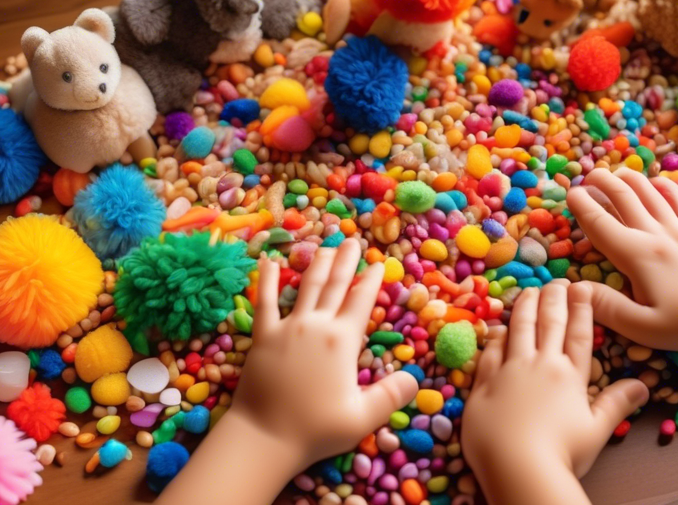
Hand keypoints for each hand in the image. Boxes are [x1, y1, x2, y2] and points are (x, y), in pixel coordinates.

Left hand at [232, 238, 418, 462]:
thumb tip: (415, 378)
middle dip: (346, 261)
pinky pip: (264, 302)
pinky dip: (267, 281)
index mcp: (342, 341)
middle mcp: (316, 325)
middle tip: (353, 241)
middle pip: (334, 285)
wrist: (264, 436)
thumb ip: (391, 395)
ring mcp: (287, 328)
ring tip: (326, 246)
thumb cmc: (316, 428)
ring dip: (317, 264)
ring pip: (305, 287)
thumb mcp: (363, 417)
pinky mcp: (263, 336)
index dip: (371, 280)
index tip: (379, 264)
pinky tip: (269, 263)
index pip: (361, 301)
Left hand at [463, 280, 648, 502]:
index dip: (582, 308)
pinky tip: (498, 327)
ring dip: (525, 307)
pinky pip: (489, 352)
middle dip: (554, 298)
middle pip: (548, 323)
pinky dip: (495, 336)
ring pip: (518, 329)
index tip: (582, 287)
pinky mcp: (484, 384)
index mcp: (570, 376)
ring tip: (529, 291)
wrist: (519, 468)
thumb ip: (617, 403)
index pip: (578, 333)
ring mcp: (509, 372)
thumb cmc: (562, 453)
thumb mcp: (597, 430)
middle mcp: (540, 365)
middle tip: (556, 281)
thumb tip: (644, 385)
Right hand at [566, 167, 677, 352]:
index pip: (600, 223)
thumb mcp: (641, 326)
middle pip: (626, 196)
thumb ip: (605, 307)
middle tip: (589, 175)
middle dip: (603, 180)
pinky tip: (671, 183)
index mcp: (637, 255)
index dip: (581, 205)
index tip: (570, 193)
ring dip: (635, 177)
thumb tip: (573, 289)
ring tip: (620, 173)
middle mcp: (658, 234)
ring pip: (656, 191)